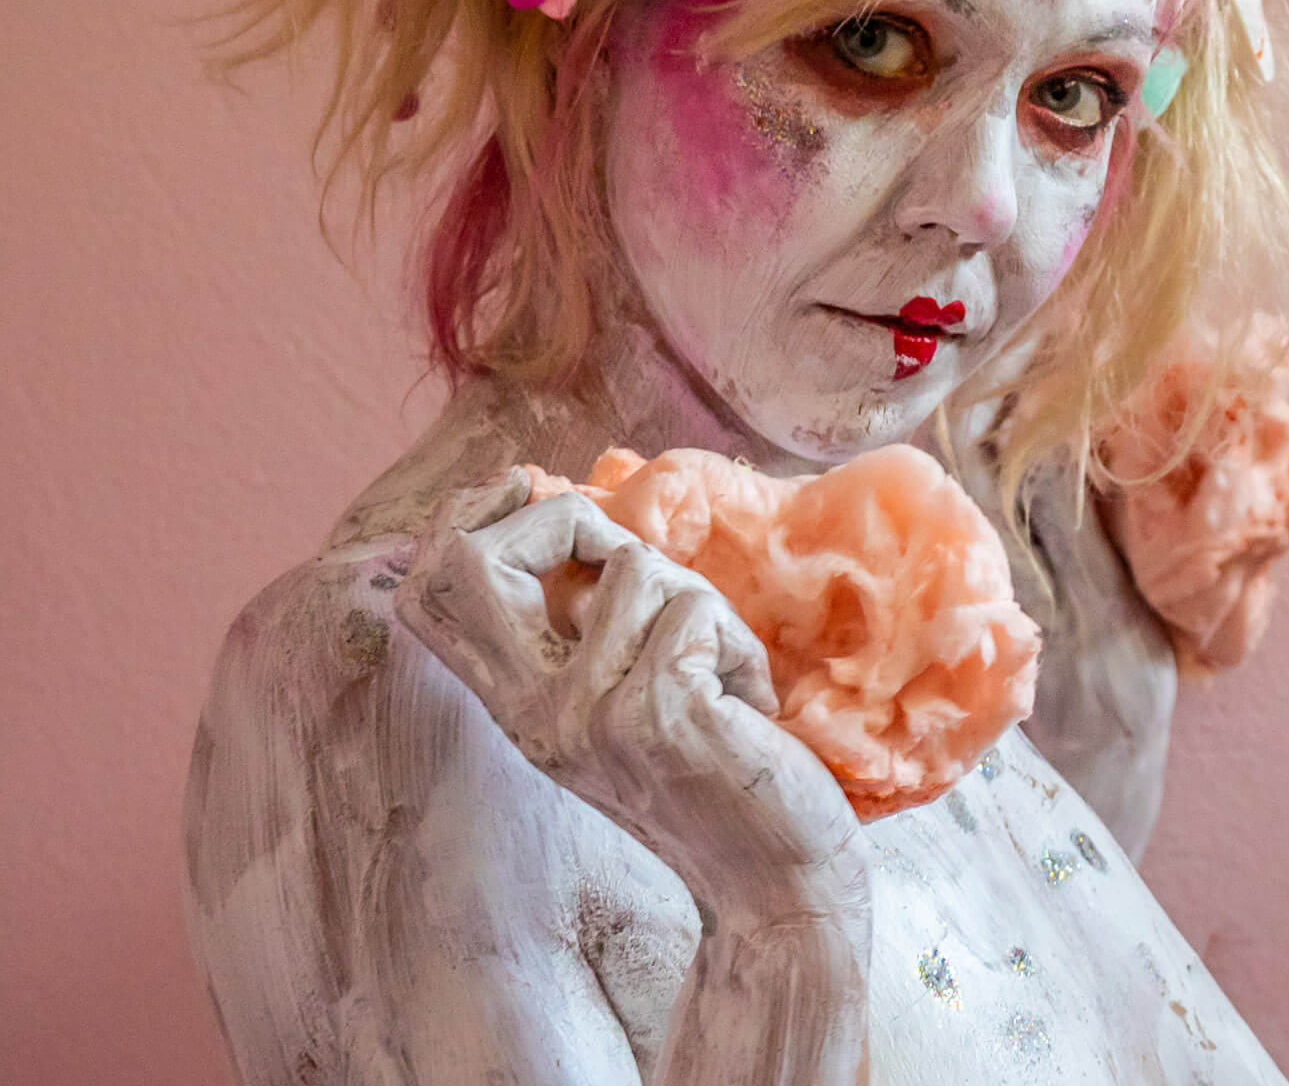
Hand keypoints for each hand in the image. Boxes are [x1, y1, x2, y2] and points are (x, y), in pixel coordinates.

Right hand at [395, 468, 864, 920]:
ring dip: (703, 605)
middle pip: (476, 560)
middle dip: (569, 521)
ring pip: (634, 567)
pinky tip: (747, 711)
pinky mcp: (657, 713)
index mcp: (515, 703)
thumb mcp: (620, 696)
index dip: (465, 515)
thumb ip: (582, 622)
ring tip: (719, 680)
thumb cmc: (717, 769)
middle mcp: (532, 713)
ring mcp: (587, 715)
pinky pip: (698, 609)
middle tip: (643, 568)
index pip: (429, 592)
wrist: (777, 885)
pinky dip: (741, 646)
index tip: (528, 486)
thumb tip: (563, 500)